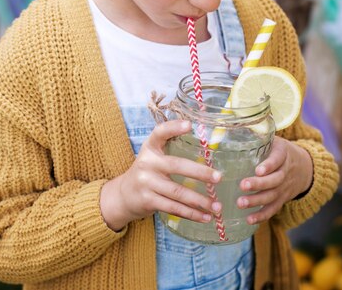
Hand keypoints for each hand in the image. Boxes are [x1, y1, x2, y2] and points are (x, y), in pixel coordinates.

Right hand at [100, 120, 222, 230]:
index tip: (189, 125)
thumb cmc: (147, 172)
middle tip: (218, 178)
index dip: (173, 127)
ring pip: (178, 192)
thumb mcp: (153, 156)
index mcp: (150, 148)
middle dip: (200, 172)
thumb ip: (170, 149)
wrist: (123, 195)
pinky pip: (173, 208)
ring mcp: (146, 183)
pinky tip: (205, 217)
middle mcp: (147, 163)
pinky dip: (191, 214)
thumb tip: (206, 148)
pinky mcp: (148, 201)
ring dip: (200, 201)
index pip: (160, 133)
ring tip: (217, 207)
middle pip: (177, 166)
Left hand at [236, 136, 312, 224]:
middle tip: (243, 185)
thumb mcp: (273, 140)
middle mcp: (286, 172)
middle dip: (259, 184)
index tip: (258, 170)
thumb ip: (256, 137)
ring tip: (240, 203)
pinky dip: (262, 215)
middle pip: (275, 180)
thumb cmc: (279, 151)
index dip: (269, 165)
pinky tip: (249, 219)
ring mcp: (284, 187)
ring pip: (272, 195)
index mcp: (283, 153)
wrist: (305, 167)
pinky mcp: (282, 199)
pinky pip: (273, 209)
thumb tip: (229, 129)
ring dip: (257, 201)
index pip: (278, 159)